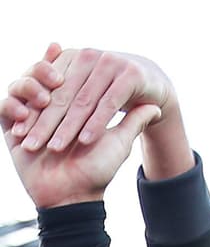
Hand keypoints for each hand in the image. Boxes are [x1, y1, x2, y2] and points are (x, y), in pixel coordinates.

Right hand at [1, 46, 178, 206]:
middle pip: (37, 75)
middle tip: (56, 77)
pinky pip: (2, 107)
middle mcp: (46, 108)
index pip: (64, 76)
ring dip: (28, 86)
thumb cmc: (97, 169)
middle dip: (43, 71)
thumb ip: (134, 121)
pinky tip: (24, 114)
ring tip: (43, 99)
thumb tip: (157, 105)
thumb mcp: (118, 141)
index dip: (65, 63)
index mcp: (70, 107)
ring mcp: (26, 117)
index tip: (72, 52)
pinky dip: (11, 105)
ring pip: (18, 85)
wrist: (73, 194)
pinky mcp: (9, 129)